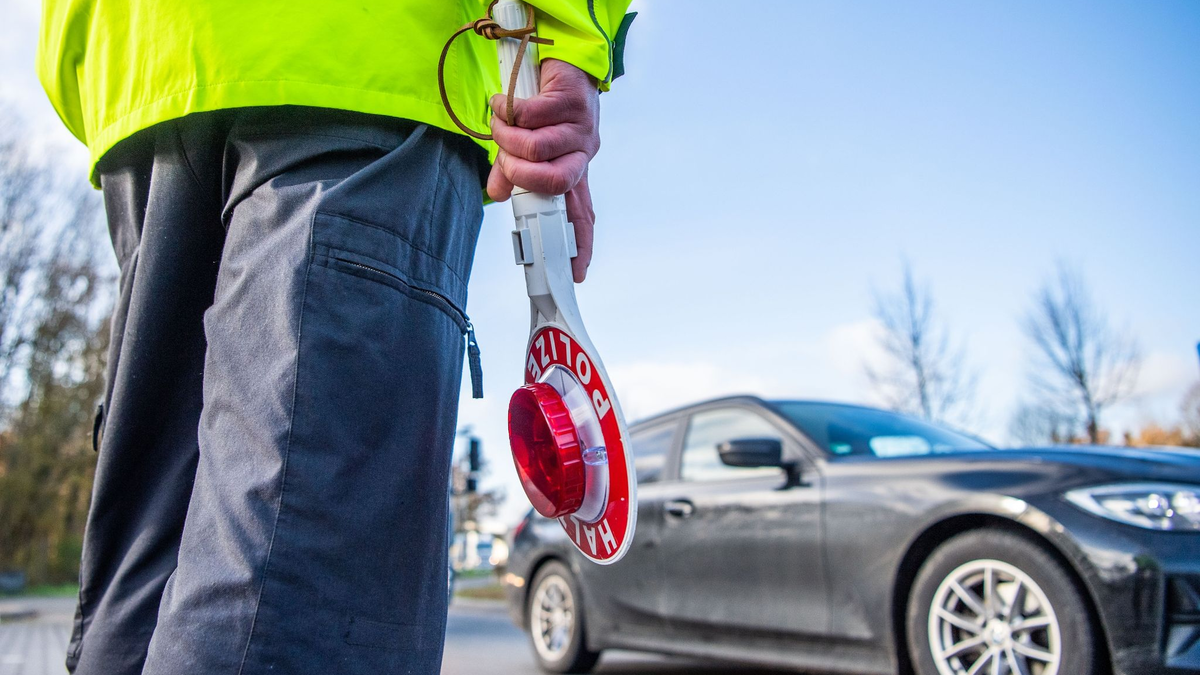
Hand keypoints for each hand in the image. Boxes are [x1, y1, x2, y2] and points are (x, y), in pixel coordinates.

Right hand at [487, 58, 599, 282]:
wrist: (559, 58)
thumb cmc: (543, 105)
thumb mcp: (526, 146)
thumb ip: (512, 174)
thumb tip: (496, 195)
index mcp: (573, 171)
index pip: (582, 215)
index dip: (581, 245)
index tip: (577, 275)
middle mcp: (582, 154)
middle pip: (556, 182)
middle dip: (521, 175)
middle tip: (506, 160)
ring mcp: (581, 128)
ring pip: (538, 148)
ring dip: (508, 137)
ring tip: (501, 125)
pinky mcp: (571, 101)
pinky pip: (531, 116)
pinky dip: (508, 110)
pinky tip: (504, 104)